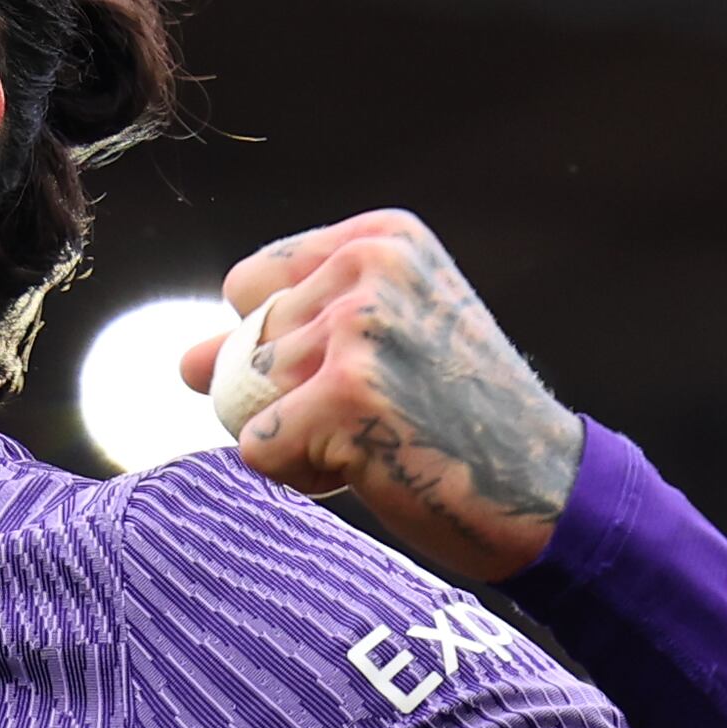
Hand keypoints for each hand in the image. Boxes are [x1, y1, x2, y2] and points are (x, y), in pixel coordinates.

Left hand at [192, 211, 585, 581]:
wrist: (544, 490)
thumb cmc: (461, 421)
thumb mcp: (389, 342)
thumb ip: (286, 334)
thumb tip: (182, 360)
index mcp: (381, 237)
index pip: (251, 282)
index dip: (284, 344)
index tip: (366, 370)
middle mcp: (370, 266)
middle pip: (247, 341)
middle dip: (291, 395)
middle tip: (382, 415)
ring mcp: (358, 328)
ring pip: (247, 395)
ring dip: (298, 437)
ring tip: (377, 438)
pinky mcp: (346, 395)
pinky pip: (257, 446)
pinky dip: (300, 474)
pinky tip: (369, 468)